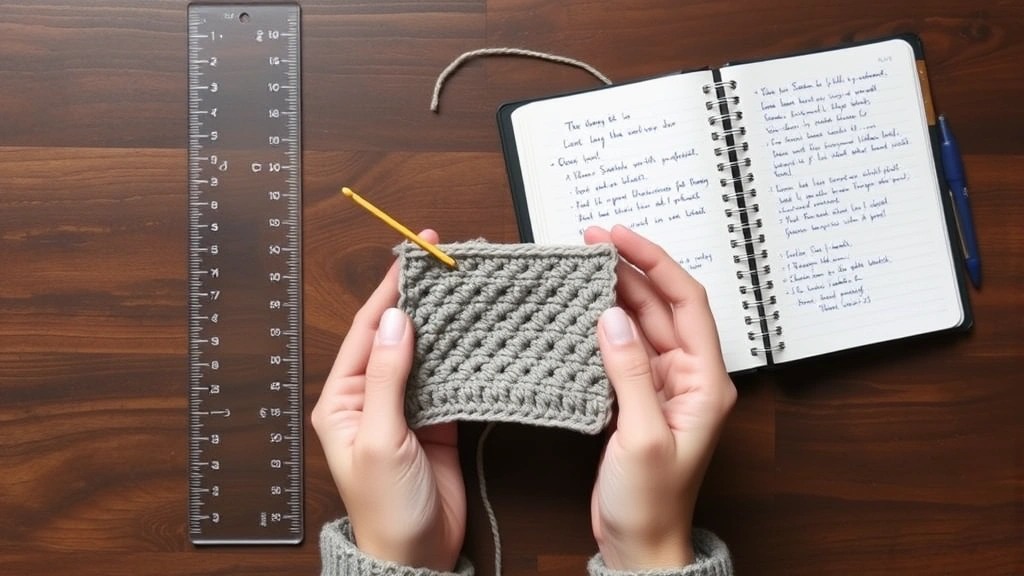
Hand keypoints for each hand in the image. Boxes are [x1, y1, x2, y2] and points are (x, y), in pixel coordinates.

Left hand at [311, 229, 464, 570]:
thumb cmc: (384, 507)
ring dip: (443, 323)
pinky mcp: (437, 420)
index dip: (389, 289)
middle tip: (445, 261)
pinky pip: (448, 377)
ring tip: (464, 288)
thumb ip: (387, 377)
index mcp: (342, 399)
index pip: (367, 330)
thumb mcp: (378, 439)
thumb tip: (396, 320)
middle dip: (419, 298)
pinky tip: (475, 334)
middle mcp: (371, 397)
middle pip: (397, 334)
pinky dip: (461, 355)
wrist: (417, 555)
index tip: (411, 255)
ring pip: (425, 352)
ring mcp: (406, 407)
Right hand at [584, 225, 736, 570]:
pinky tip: (581, 313)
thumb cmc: (653, 503)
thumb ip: (630, 373)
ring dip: (615, 294)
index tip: (620, 239)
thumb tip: (614, 317)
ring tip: (583, 268)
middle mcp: (688, 377)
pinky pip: (622, 349)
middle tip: (591, 243)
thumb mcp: (643, 436)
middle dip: (629, 270)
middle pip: (662, 306)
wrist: (640, 545)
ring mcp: (662, 386)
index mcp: (705, 382)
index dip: (655, 263)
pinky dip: (603, 327)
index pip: (686, 302)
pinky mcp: (637, 398)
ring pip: (640, 324)